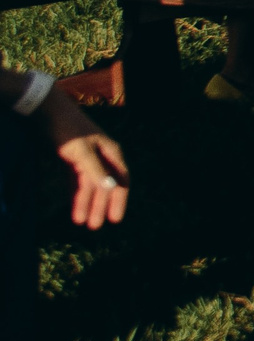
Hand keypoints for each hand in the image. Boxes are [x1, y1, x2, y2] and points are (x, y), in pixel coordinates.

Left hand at [40, 94, 128, 227]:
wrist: (47, 113)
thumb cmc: (68, 130)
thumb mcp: (82, 151)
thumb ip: (96, 170)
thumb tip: (112, 188)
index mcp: (111, 152)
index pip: (121, 181)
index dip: (119, 200)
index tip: (115, 220)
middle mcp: (103, 157)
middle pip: (105, 187)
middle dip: (100, 207)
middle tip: (94, 227)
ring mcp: (87, 160)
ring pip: (90, 186)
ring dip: (86, 203)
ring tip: (80, 222)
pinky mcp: (72, 161)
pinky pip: (77, 183)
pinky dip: (76, 195)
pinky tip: (74, 207)